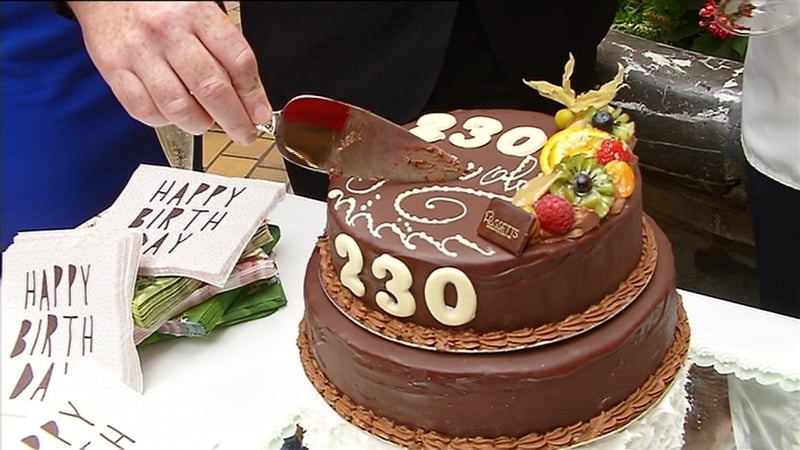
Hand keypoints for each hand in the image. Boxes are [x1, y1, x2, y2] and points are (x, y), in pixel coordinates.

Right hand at [69, 1, 270, 144]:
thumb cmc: (160, 6)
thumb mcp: (200, 13)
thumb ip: (224, 50)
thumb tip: (248, 96)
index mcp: (198, 13)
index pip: (238, 61)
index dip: (253, 95)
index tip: (259, 114)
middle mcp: (168, 32)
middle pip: (212, 89)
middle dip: (235, 120)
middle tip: (244, 133)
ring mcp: (139, 51)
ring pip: (179, 107)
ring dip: (199, 124)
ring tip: (205, 122)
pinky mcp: (114, 68)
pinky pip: (144, 110)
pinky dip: (163, 120)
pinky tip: (171, 114)